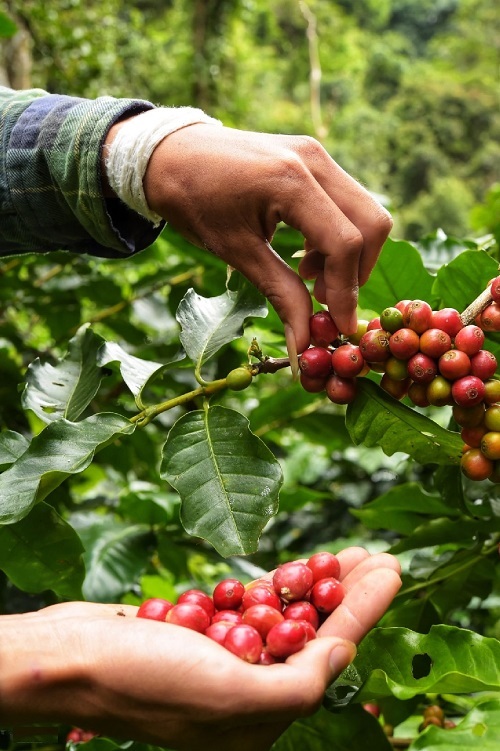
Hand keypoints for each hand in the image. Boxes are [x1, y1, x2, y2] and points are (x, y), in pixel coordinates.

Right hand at [0, 548, 399, 749]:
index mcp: (258, 722)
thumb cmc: (146, 682)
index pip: (328, 657)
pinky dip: (272, 587)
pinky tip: (297, 569)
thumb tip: (342, 654)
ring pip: (282, 617)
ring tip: (346, 554)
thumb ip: (297, 682)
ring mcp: (221, 661)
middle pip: (311, 635)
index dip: (365, 611)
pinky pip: (247, 606)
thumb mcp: (230, 696)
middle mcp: (245, 695)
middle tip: (375, 556)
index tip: (390, 569)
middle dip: (346, 594)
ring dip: (314, 584)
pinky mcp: (201, 633)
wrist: (70, 658)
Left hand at [110, 122, 391, 350]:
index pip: (344, 242)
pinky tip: (305, 256)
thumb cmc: (193, 201)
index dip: (347, 292)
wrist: (168, 154)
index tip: (338, 327)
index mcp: (291, 181)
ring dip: (348, 255)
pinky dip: (337, 235)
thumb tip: (303, 342)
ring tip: (308, 279)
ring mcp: (316, 154)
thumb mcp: (235, 252)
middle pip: (371, 224)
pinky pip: (346, 202)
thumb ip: (279, 294)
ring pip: (364, 212)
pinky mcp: (313, 157)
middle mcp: (313, 160)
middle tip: (325, 303)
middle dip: (356, 272)